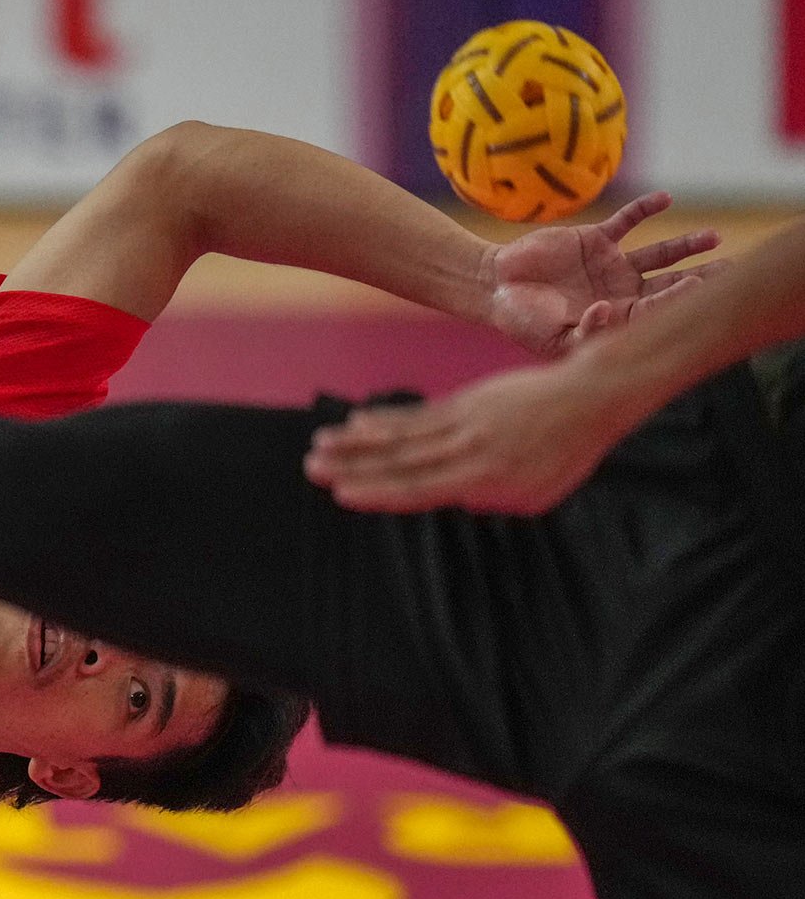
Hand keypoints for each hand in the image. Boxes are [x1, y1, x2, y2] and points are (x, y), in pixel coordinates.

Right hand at [304, 364, 629, 513]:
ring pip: (402, 435)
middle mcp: (467, 450)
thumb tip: (452, 499)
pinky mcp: (464, 402)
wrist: (588, 397)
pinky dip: (386, 418)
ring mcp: (463, 422)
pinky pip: (418, 413)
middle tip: (312, 468)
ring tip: (320, 444)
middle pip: (401, 461)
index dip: (378, 492)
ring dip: (357, 441)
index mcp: (484, 480)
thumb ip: (489, 501)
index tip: (342, 495)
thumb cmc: (566, 454)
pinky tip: (359, 420)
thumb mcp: (535, 496)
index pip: (420, 489)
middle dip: (352, 466)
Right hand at [484, 191, 720, 356]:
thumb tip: (607, 311)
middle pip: (670, 283)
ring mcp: (611, 265)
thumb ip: (582, 330)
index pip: (655, 310)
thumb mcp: (550, 336)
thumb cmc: (522, 320)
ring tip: (714, 238)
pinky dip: (644, 208)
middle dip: (700, 278)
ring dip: (685, 246)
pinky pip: (625, 221)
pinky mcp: (596, 239)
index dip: (675, 299)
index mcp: (615, 318)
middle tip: (732, 270)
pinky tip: (664, 198)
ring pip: (658, 254)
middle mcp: (621, 291)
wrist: (494, 286)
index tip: (695, 287)